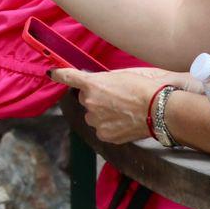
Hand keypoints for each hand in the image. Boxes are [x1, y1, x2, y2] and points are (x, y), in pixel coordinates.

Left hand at [51, 67, 195, 143]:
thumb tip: (97, 86)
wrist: (158, 109)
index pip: (69, 77)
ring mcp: (96, 120)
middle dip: (96, 99)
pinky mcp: (104, 134)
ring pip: (94, 116)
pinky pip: (102, 129)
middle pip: (86, 100)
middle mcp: (89, 102)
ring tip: (123, 112)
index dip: (59, 75)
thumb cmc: (143, 88)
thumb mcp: (120, 76)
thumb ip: (102, 81)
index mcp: (92, 84)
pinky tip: (124, 122)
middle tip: (115, 99)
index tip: (52, 73)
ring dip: (103, 114)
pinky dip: (110, 126)